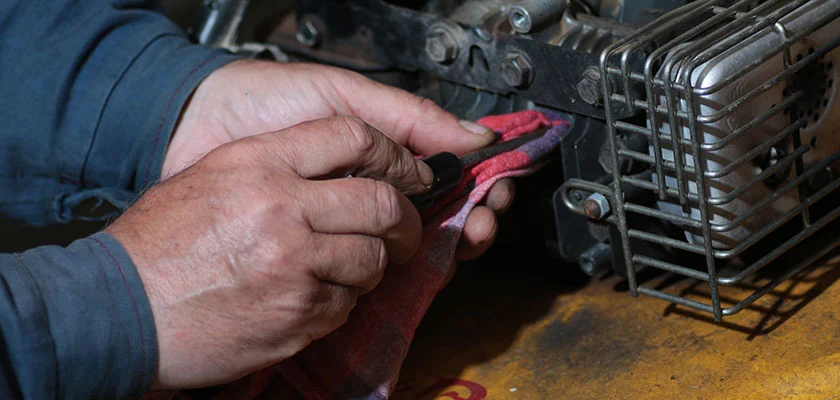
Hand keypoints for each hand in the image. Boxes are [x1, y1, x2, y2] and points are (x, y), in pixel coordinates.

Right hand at [109, 116, 430, 387]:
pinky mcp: (297, 313)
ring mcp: (293, 263)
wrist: (119, 311)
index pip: (353, 136)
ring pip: (372, 259)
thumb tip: (339, 170)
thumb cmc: (157, 247)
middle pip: (382, 203)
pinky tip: (311, 299)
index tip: (408, 173)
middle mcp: (281, 207)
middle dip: (405, 221)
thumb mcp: (209, 178)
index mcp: (258, 163)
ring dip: (371, 267)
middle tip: (404, 232)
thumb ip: (273, 165)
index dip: (394, 155)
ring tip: (349, 270)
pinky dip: (340, 303)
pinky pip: (347, 304)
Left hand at [164, 60, 514, 258]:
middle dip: (475, 220)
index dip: (482, 186)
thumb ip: (408, 117)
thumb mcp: (342, 96)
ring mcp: (353, 229)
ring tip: (457, 236)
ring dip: (450, 245)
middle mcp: (378, 194)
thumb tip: (477, 137)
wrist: (192, 130)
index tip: (496, 190)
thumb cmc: (262, 102)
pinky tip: (413, 261)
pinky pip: (374, 274)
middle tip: (479, 222)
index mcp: (388, 154)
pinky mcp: (323, 260)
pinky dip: (404, 272)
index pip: (453, 176)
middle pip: (448, 217)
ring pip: (422, 249)